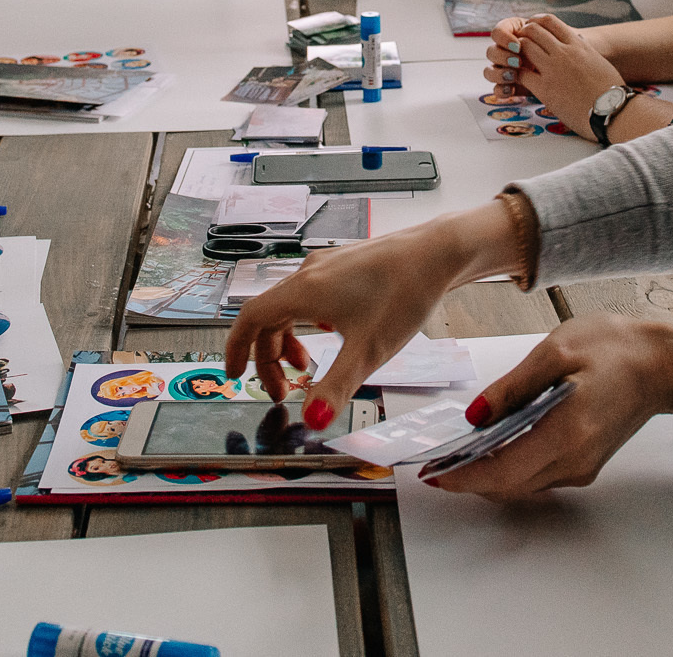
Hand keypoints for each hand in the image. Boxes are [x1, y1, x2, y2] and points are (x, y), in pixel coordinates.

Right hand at [226, 204, 522, 428]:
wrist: (438, 252)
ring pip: (290, 305)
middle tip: (283, 391)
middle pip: (269, 317)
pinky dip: (307, 322)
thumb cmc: (404, 293)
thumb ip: (336, 387)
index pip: (249, 318)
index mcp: (304, 291)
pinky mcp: (344, 264)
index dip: (236, 349)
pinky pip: (310, 295)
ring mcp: (326, 266)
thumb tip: (312, 421)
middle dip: (269, 358)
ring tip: (308, 367)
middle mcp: (308, 273)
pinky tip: (333, 334)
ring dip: (289, 340)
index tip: (234, 375)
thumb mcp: (369, 351)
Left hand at [425, 315, 672, 498]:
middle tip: (435, 464)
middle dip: (469, 478)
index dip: (464, 476)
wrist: (661, 363)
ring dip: (488, 474)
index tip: (433, 474)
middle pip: (509, 485)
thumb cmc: (614, 348)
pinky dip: (510, 467)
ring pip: (522, 485)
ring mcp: (582, 466)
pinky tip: (493, 445)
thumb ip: (512, 388)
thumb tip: (475, 416)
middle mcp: (575, 459)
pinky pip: (538, 476)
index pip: (503, 469)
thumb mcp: (555, 352)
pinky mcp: (585, 464)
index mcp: (567, 430)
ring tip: (456, 454)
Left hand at [483, 14, 622, 138]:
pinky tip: (517, 79)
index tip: (530, 28)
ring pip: (524, 47)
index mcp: (578, 44)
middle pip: (533, 30)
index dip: (536, 22)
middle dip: (522, 35)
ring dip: (516, 52)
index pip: (550, 21)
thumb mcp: (598, 61)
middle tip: (517, 45)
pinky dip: (516, 74)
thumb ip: (584, 53)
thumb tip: (580, 50)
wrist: (613, 110)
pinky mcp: (545, 89)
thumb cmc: (611, 91)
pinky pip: (522, 74)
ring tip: (515, 61)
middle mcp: (564, 52)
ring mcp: (553, 69)